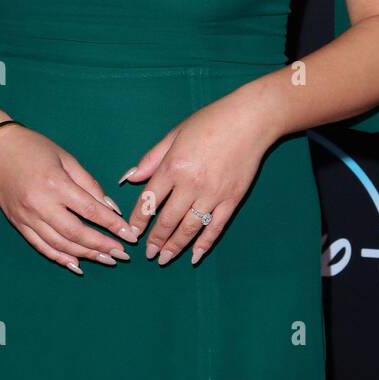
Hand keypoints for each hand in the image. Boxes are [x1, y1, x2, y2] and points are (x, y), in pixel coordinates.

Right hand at [0, 125, 140, 274]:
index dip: (113, 225)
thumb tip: (111, 209)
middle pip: (76, 233)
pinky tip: (77, 264)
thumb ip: (89, 184)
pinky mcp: (18, 224)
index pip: (90, 211)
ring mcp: (26, 218)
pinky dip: (60, 258)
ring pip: (60, 244)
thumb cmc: (34, 148)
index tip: (129, 235)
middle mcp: (40, 205)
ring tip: (106, 259)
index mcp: (55, 184)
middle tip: (122, 254)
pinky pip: (41, 247)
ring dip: (85, 255)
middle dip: (102, 246)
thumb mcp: (66, 158)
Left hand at [117, 87, 276, 265]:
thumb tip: (129, 178)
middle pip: (167, 220)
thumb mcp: (175, 134)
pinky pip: (215, 228)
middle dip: (155, 240)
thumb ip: (152, 158)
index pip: (149, 201)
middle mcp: (191, 185)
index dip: (138, 220)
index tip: (132, 233)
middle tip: (148, 253)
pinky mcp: (232, 200)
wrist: (249, 120)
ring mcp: (213, 194)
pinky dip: (204, 244)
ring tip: (164, 259)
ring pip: (189, 228)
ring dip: (175, 247)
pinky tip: (195, 255)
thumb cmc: (209, 121)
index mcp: (173, 166)